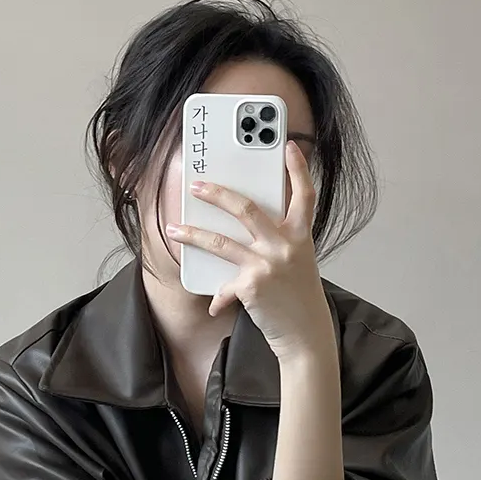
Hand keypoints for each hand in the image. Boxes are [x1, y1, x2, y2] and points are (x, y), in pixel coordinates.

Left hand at [165, 141, 333, 360]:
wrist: (305, 333)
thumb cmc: (299, 297)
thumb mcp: (297, 262)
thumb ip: (279, 241)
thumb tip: (245, 229)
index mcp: (300, 236)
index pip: (304, 195)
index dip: (298, 169)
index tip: (287, 146)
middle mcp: (285, 245)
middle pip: (247, 208)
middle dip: (218, 194)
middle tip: (197, 185)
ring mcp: (267, 264)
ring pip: (221, 242)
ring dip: (194, 235)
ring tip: (175, 229)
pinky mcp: (251, 286)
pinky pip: (224, 286)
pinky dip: (218, 297)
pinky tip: (213, 305)